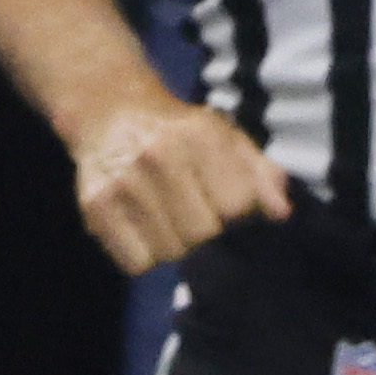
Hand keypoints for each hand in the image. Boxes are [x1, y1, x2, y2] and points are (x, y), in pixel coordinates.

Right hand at [66, 90, 289, 273]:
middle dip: (204, 230)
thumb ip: (261, 174)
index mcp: (199, 137)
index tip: (224, 202)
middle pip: (201, 234)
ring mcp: (123, 183)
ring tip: (167, 219)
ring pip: (169, 252)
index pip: (236, 206)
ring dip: (174, 244)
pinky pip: (136, 263)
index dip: (236, 212)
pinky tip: (143, 229)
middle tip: (193, 212)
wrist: (110, 111)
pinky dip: (143, 256)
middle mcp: (158, 157)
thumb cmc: (179, 131)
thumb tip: (280, 212)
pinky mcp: (95, 206)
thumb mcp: (227, 138)